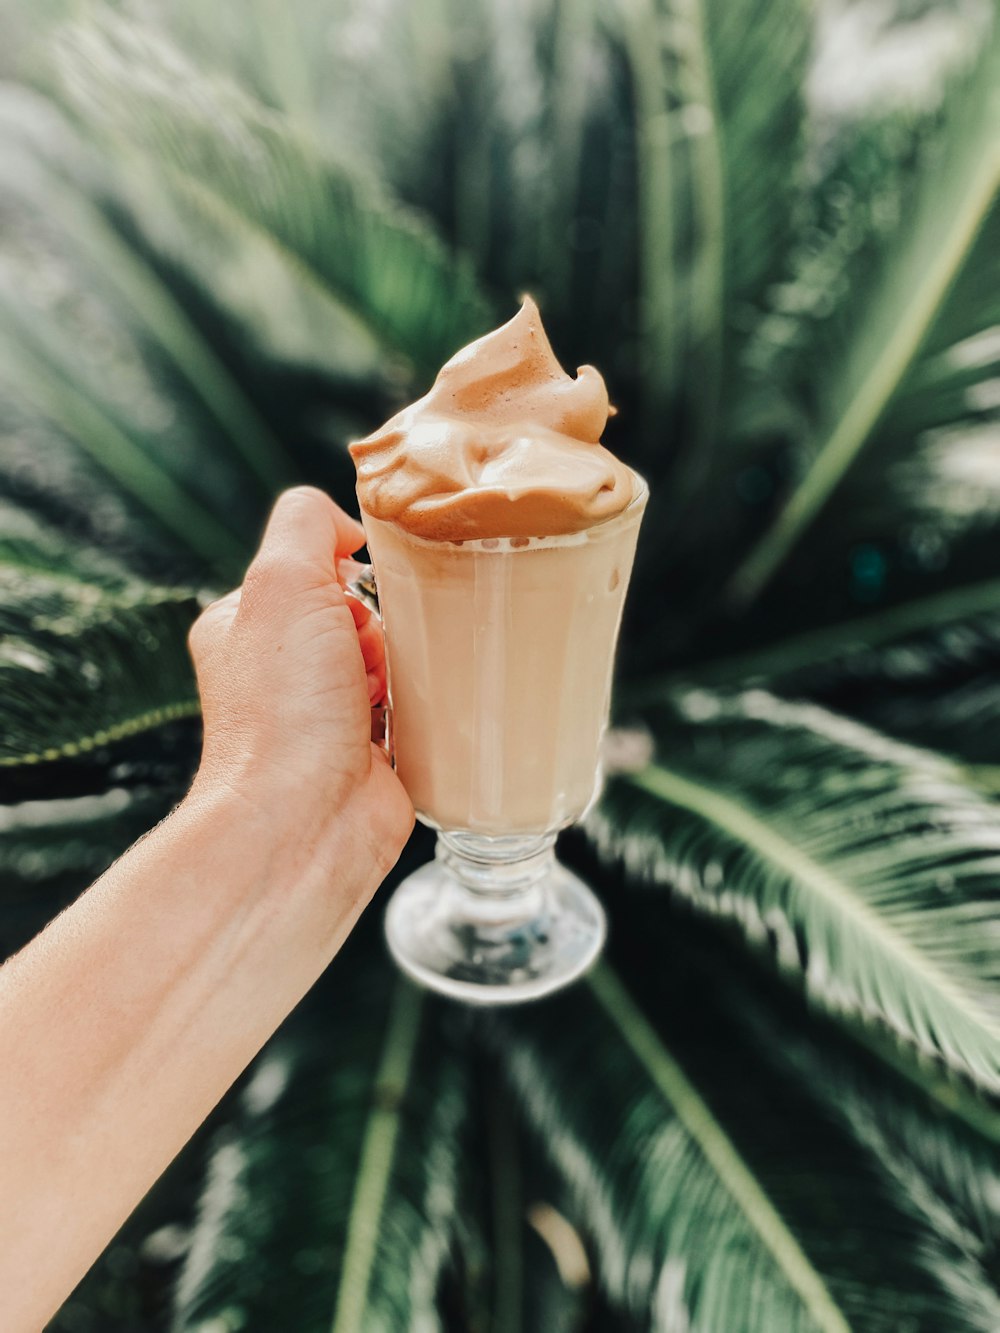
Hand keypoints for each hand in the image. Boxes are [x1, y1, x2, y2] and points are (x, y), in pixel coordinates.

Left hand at [186, 486, 413, 879]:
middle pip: (363, 612)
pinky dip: (428, 707)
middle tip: (370, 656)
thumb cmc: (282, 712)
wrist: (304, 822)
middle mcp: (284, 674)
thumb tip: (350, 528)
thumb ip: (308, 523)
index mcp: (247, 628)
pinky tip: (418, 718)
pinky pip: (421, 706)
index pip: (313, 569)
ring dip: (409, 666)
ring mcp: (329, 717)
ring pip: (399, 657)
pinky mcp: (376, 753)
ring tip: (390, 694)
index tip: (352, 597)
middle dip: (383, 625)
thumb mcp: (281, 582)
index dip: (346, 574)